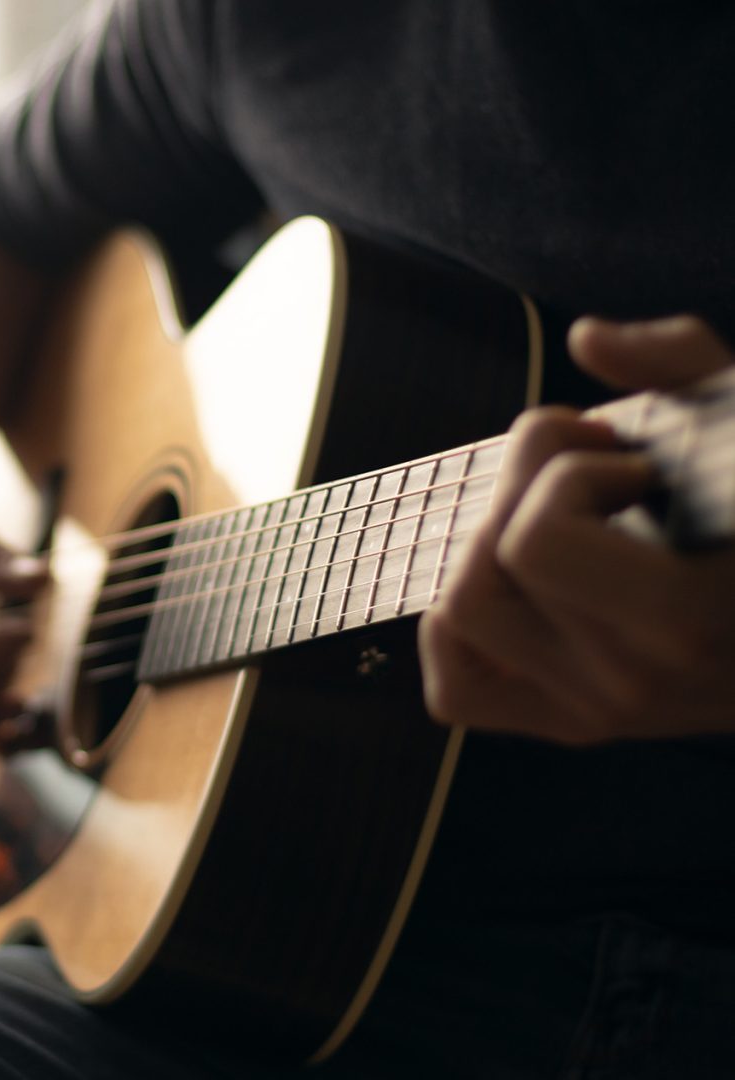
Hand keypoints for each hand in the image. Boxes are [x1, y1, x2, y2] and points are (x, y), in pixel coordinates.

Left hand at [419, 315, 734, 743]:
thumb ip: (682, 363)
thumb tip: (589, 338)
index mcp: (689, 616)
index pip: (538, 544)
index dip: (566, 475)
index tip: (635, 464)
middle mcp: (639, 680)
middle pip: (487, 566)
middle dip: (525, 488)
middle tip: (595, 470)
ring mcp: (601, 712)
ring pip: (459, 614)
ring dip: (489, 548)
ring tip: (564, 519)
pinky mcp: (572, 727)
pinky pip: (453, 691)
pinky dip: (457, 633)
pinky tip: (519, 584)